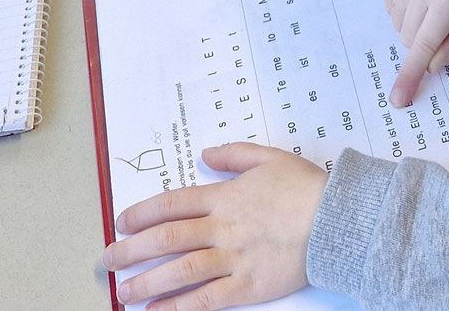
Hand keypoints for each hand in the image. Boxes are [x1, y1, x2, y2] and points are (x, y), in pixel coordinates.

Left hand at [105, 144, 325, 308]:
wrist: (339, 221)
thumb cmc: (308, 189)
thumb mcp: (271, 158)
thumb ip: (234, 155)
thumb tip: (205, 154)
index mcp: (226, 196)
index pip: (173, 204)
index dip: (142, 213)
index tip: (122, 222)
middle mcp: (223, 227)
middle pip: (168, 238)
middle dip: (132, 250)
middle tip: (109, 260)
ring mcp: (234, 258)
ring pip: (180, 271)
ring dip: (147, 283)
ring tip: (123, 294)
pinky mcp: (248, 285)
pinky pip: (206, 300)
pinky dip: (179, 308)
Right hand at [384, 0, 448, 106]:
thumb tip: (432, 66)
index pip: (425, 46)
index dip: (411, 75)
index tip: (398, 99)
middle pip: (410, 39)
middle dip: (424, 38)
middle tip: (441, 17)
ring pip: (398, 25)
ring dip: (413, 22)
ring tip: (431, 0)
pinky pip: (390, 7)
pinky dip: (403, 7)